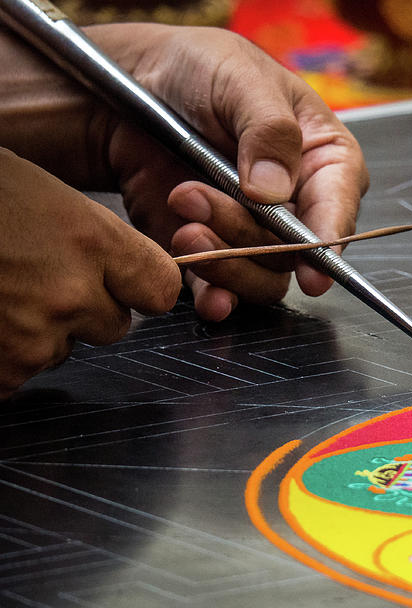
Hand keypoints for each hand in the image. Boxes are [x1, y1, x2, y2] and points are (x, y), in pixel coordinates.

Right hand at [0, 149, 180, 397]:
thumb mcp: (42, 195)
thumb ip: (92, 241)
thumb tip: (124, 274)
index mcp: (91, 241)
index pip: (162, 288)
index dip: (142, 285)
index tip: (129, 281)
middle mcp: (72, 296)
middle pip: (116, 326)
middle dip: (86, 308)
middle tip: (35, 278)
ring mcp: (33, 340)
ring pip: (63, 351)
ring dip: (38, 332)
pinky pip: (17, 375)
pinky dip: (1, 356)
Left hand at [93, 24, 369, 320]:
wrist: (127, 84)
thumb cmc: (198, 67)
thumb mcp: (239, 78)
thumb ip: (268, 130)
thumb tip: (275, 190)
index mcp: (321, 157)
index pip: (338, 204)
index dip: (330, 236)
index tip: (312, 263)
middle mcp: (297, 203)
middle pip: (296, 251)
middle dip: (248, 234)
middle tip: (194, 196)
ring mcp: (256, 231)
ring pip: (264, 275)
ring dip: (225, 258)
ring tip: (181, 211)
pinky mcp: (215, 250)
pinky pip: (227, 290)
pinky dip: (216, 297)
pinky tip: (205, 294)